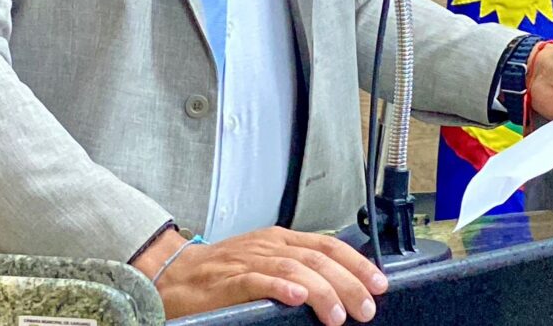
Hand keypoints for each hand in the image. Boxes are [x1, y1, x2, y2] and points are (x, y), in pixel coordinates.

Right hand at [133, 225, 388, 322]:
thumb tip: (337, 287)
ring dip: (321, 290)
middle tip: (367, 307)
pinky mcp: (227, 280)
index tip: (379, 283)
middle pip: (317, 258)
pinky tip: (297, 297)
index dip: (356, 263)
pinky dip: (280, 287)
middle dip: (348, 282)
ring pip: (294, 268)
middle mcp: (269, 245)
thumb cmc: (221, 273)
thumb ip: (296, 267)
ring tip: (339, 313)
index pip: (328, 244)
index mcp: (280, 239)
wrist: (173, 274)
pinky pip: (257, 280)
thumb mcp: (264, 261)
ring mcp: (248, 260)